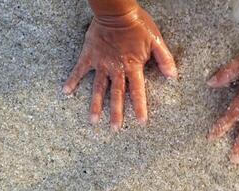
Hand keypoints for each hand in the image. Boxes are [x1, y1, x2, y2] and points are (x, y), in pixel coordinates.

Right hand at [63, 6, 176, 130]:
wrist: (116, 11)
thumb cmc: (138, 25)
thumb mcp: (156, 41)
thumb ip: (164, 60)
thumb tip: (173, 77)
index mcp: (133, 66)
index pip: (137, 91)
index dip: (139, 107)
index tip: (140, 122)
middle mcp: (116, 69)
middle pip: (116, 95)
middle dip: (116, 113)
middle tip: (114, 130)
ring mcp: (101, 63)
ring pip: (98, 88)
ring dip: (96, 105)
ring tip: (93, 121)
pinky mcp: (90, 56)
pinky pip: (79, 70)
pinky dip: (72, 80)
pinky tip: (65, 92)